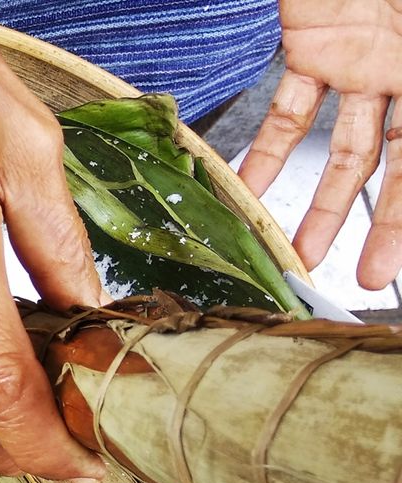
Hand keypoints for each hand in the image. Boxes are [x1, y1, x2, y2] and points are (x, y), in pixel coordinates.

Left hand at [239, 0, 401, 288]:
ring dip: (324, 206)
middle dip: (390, 224)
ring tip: (303, 258)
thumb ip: (397, 59)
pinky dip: (270, 155)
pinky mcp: (316, 47)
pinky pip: (292, 112)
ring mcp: (367, 59)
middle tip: (372, 279)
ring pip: (349, 149)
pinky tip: (250, 195)